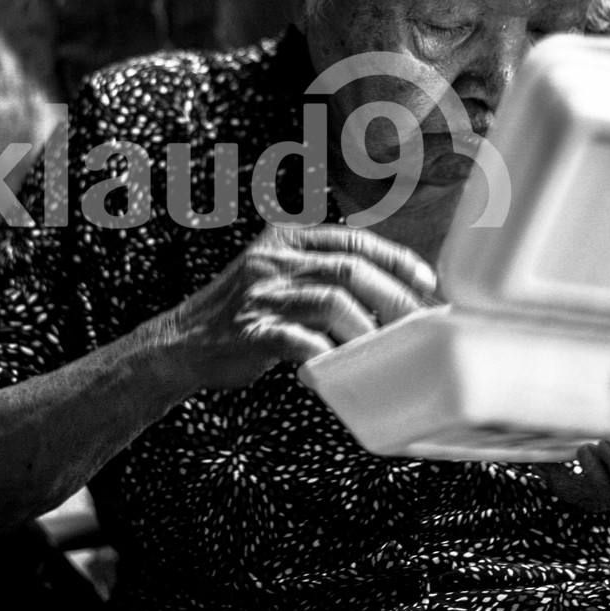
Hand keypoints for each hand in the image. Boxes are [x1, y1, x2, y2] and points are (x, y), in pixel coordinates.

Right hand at [149, 224, 438, 389]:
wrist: (183, 342)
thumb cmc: (243, 314)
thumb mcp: (280, 274)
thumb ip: (322, 272)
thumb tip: (391, 291)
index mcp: (286, 238)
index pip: (354, 239)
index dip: (396, 259)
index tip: (427, 282)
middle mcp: (274, 259)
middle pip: (349, 269)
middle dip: (393, 297)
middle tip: (418, 324)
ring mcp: (260, 294)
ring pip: (331, 301)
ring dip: (366, 329)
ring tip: (384, 350)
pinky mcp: (250, 330)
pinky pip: (299, 341)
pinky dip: (325, 358)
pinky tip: (336, 372)